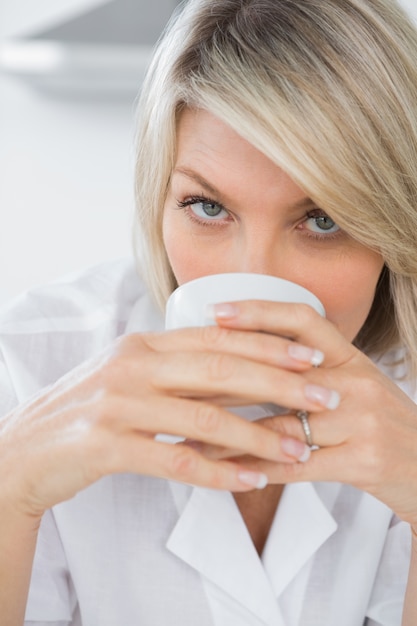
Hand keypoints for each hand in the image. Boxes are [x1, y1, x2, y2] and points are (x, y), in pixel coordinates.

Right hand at [0, 320, 329, 518]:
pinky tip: (249, 480)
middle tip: (324, 397)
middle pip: (220, 368)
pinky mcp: (106, 445)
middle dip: (279, 382)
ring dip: (257, 435)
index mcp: (144, 343)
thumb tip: (241, 369)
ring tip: (298, 448)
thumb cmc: (90, 411)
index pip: (218, 337)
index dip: (269, 344)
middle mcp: (133, 364)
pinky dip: (216, 473)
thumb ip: (180, 369)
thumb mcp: (133, 375)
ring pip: (203, 417)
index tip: (313, 355)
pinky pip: (174, 461)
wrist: (27, 448)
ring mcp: (118, 404)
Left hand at [204, 300, 416, 526]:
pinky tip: (225, 471)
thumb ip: (309, 369)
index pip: (302, 319)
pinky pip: (297, 465)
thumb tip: (248, 357)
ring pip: (281, 424)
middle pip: (282, 371)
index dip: (258, 312)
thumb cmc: (378, 422)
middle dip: (226, 375)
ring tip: (187, 437)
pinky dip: (257, 468)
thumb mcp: (352, 384)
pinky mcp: (364, 462)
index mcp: (351, 356)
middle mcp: (357, 382)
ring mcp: (363, 422)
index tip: (215, 311)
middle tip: (181, 379)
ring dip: (229, 433)